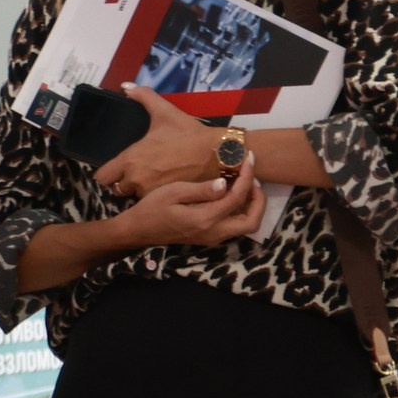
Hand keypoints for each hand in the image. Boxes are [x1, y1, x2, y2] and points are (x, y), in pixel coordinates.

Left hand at [93, 86, 222, 198]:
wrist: (217, 154)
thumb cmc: (188, 133)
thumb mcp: (164, 111)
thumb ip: (143, 96)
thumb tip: (125, 86)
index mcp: (131, 159)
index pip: (102, 177)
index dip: (107, 173)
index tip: (117, 168)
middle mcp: (136, 179)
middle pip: (118, 189)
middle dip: (124, 182)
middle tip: (137, 172)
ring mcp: (151, 193)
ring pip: (136, 196)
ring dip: (141, 189)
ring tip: (153, 178)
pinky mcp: (167, 200)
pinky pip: (153, 201)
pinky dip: (156, 196)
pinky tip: (164, 185)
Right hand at [104, 155, 265, 250]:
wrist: (138, 230)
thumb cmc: (152, 208)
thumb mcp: (173, 192)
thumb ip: (200, 190)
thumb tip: (224, 184)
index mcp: (205, 219)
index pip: (236, 198)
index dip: (247, 177)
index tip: (249, 159)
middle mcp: (214, 232)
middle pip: (252, 221)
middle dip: (259, 200)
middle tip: (252, 179)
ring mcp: (213, 238)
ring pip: (245, 226)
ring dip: (251, 206)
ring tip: (244, 184)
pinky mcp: (210, 237)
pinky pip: (234, 226)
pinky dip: (240, 211)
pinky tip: (231, 195)